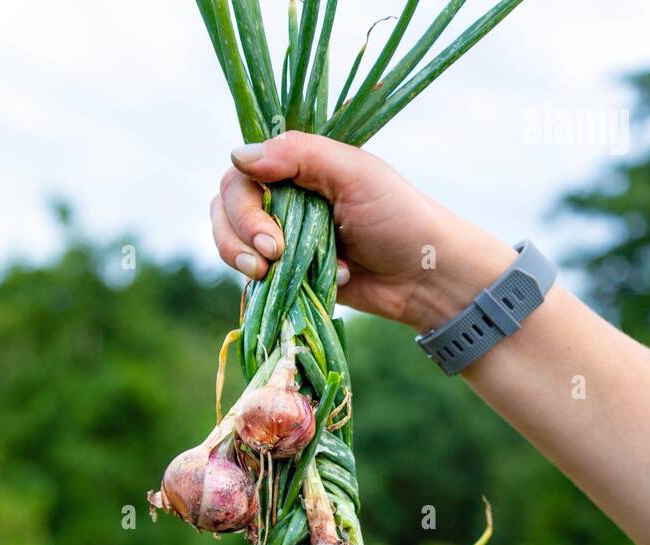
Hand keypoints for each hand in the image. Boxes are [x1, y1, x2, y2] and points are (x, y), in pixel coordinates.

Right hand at [210, 132, 513, 332]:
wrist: (424, 277)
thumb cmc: (398, 217)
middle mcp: (284, 199)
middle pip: (225, 209)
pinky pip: (254, 280)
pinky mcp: (289, 276)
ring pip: (232, 244)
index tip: (270, 236)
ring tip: (275, 272)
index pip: (239, 176)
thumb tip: (237, 155)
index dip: (242, 207)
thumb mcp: (353, 173)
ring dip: (244, 259)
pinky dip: (272, 285)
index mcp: (297, 167)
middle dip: (240, 236)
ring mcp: (283, 238)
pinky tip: (310, 283)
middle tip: (274, 255)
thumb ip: (298, 155)